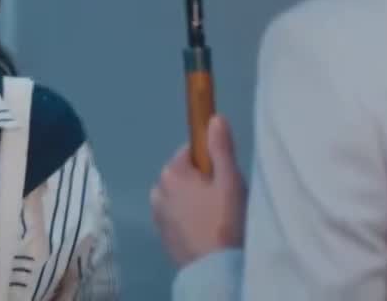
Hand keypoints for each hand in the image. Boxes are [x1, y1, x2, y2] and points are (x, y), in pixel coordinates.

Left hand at [150, 114, 246, 266]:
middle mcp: (157, 189)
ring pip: (179, 195)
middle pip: (184, 173)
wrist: (214, 269)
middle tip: (223, 200)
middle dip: (202, 181)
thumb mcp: (229, 181)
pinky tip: (204, 229)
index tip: (224, 177)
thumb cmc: (224, 221)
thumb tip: (214, 117)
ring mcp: (157, 213)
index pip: (191, 151)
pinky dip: (187, 218)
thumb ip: (221, 148)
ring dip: (193, 200)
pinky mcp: (161, 233)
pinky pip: (176, 215)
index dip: (210, 160)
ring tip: (215, 217)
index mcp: (172, 172)